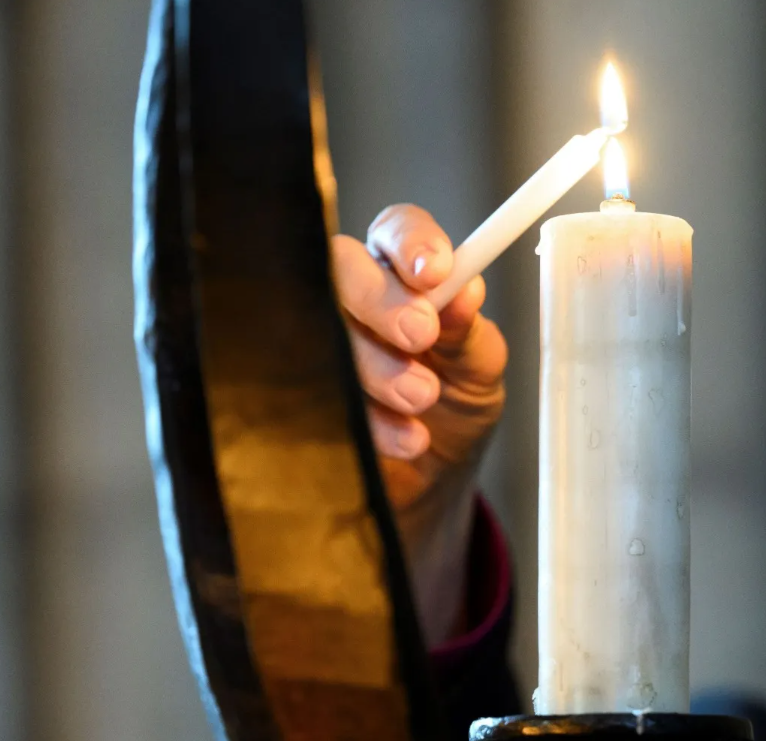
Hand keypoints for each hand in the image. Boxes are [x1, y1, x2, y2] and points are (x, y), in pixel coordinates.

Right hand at [332, 204, 507, 644]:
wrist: (425, 485)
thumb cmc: (452, 410)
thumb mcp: (477, 372)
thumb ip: (471, 333)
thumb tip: (466, 292)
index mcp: (402, 275)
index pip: (396, 231)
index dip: (411, 242)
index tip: (435, 272)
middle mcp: (350, 295)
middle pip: (341, 266)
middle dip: (381, 301)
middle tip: (419, 336)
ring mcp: (311, 339)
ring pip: (319, 324)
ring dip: (374, 366)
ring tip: (419, 400)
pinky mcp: (287, 389)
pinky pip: (304, 387)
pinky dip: (362, 417)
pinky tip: (401, 437)